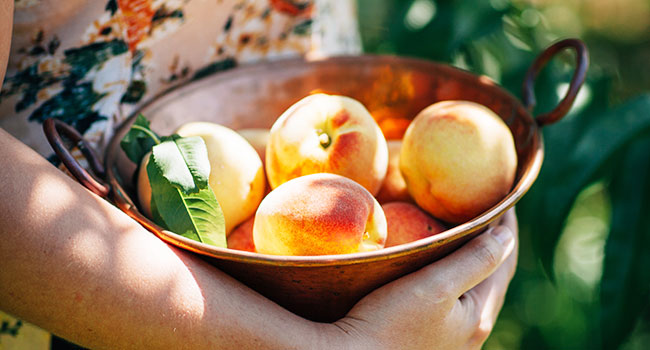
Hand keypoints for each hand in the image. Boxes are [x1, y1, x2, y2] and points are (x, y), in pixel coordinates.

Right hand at [328, 209, 517, 349]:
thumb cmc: (388, 321)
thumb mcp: (435, 285)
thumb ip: (474, 261)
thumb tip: (506, 237)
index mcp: (478, 317)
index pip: (504, 263)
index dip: (508, 228)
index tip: (506, 196)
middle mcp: (470, 332)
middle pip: (492, 278)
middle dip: (496, 243)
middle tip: (490, 209)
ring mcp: (450, 338)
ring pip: (474, 290)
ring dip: (475, 260)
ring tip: (469, 232)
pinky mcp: (429, 339)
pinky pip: (455, 299)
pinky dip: (456, 275)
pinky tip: (440, 267)